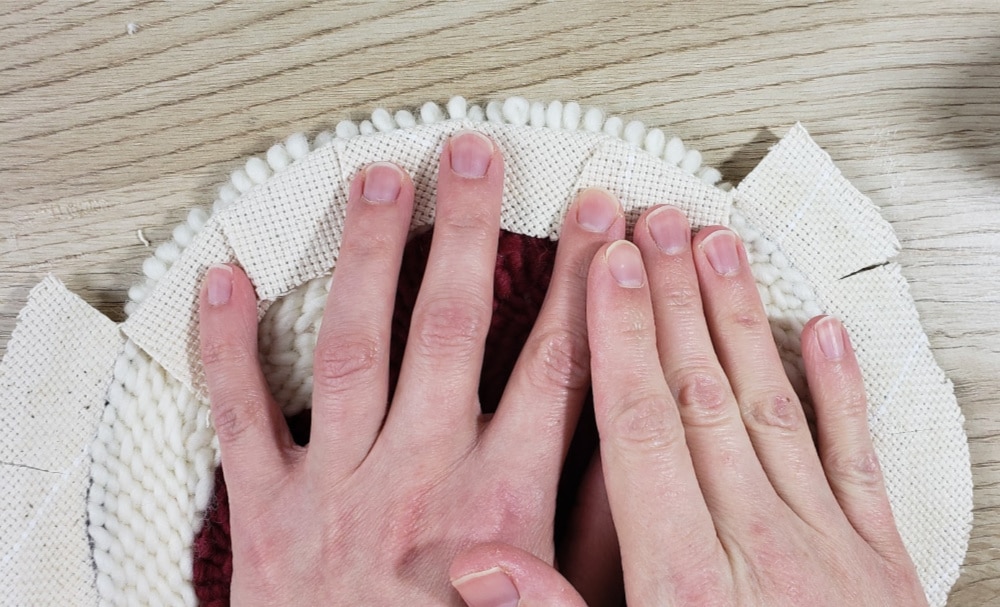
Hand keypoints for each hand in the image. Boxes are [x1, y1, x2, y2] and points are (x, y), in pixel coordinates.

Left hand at [197, 131, 626, 603]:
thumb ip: (596, 536)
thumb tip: (634, 453)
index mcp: (498, 507)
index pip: (558, 366)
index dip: (584, 284)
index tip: (600, 221)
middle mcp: (417, 479)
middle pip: (452, 327)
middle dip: (470, 231)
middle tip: (475, 155)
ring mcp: (336, 488)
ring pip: (354, 343)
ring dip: (368, 254)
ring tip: (380, 180)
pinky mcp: (266, 514)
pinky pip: (238, 415)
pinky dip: (222, 345)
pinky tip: (222, 281)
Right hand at [450, 209, 926, 605]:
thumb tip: (475, 566)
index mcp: (688, 579)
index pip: (643, 426)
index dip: (622, 336)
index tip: (611, 266)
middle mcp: (761, 544)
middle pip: (703, 394)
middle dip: (673, 300)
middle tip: (657, 223)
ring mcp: (829, 546)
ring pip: (771, 405)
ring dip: (742, 318)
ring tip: (721, 247)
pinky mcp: (880, 561)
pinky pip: (856, 457)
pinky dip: (840, 388)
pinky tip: (826, 333)